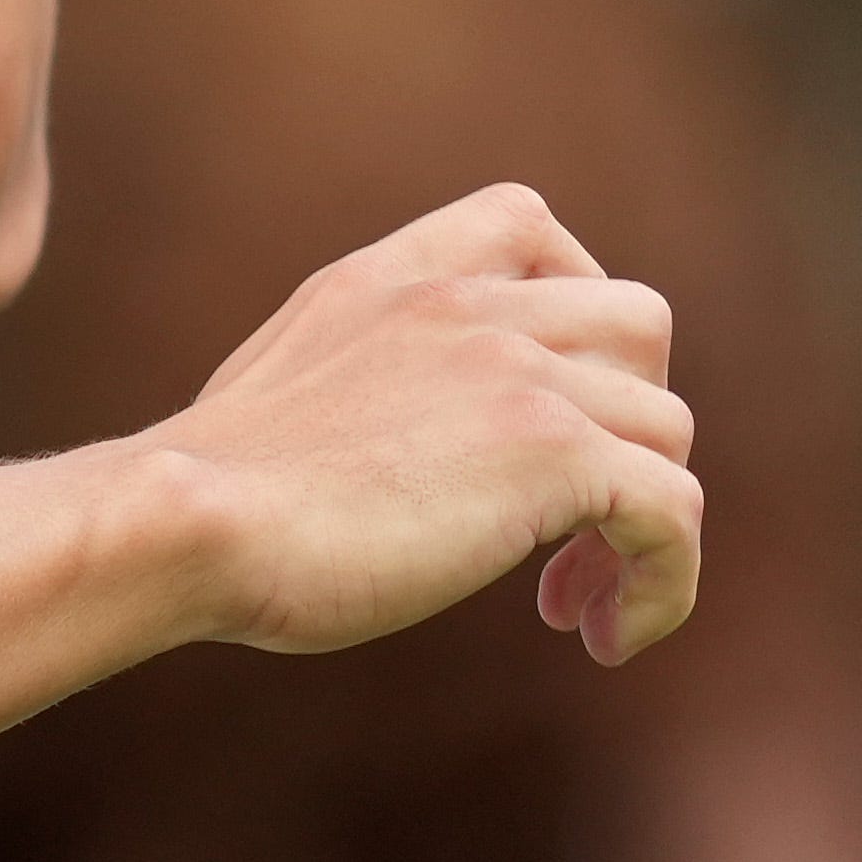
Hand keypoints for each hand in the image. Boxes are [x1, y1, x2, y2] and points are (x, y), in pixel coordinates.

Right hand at [139, 186, 704, 666]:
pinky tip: (604, 640)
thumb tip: (389, 444)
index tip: (539, 401)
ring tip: (566, 603)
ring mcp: (518, 371)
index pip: (526, 221)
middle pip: (637, 326)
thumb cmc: (208, 494)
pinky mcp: (553, 453)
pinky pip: (675, 514)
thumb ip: (355, 377)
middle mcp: (470, 304)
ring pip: (669, 430)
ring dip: (639, 525)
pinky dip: (666, 586)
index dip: (570, 307)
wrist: (186, 520)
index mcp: (396, 279)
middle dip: (626, 423)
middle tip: (564, 522)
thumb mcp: (283, 387)